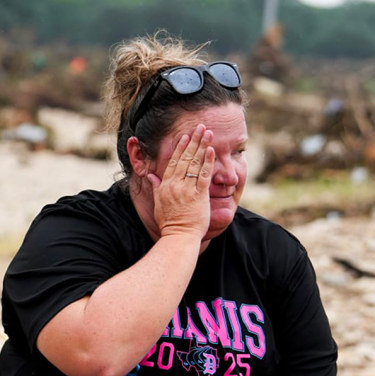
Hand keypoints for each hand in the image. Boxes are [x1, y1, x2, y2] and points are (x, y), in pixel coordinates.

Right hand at [148, 123, 213, 239]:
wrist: (178, 236)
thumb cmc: (170, 223)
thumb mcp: (158, 202)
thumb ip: (156, 187)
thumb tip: (151, 175)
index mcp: (165, 184)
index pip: (173, 162)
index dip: (179, 148)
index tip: (185, 136)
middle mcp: (175, 184)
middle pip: (185, 158)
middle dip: (193, 141)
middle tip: (199, 127)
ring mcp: (187, 189)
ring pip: (195, 163)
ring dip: (202, 146)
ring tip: (207, 133)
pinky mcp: (199, 195)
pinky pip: (204, 175)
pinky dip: (208, 162)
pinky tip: (211, 151)